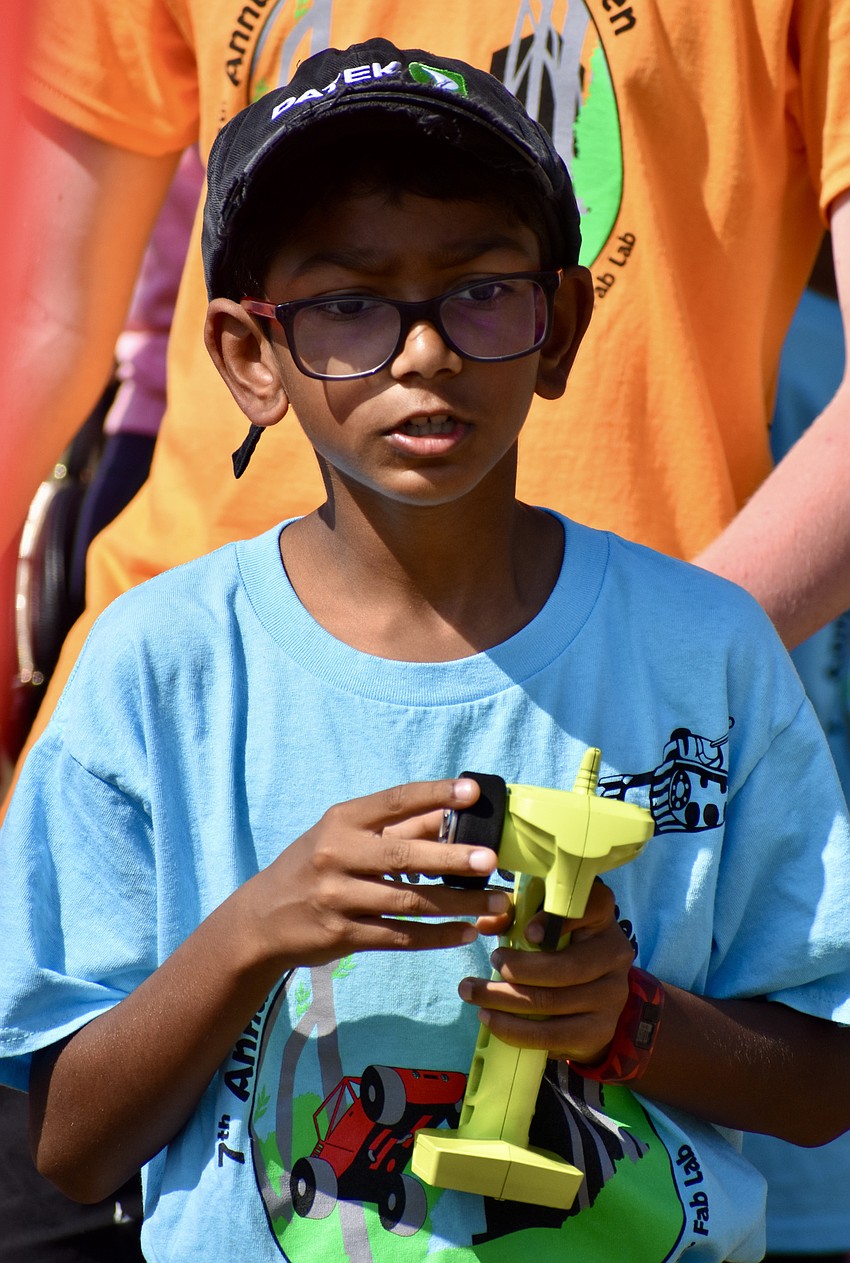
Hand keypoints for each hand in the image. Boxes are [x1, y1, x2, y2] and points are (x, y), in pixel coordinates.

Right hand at [239, 777, 510, 968]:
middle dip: (452, 858)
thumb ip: (394, 828)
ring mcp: (338, 898)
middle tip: (492, 860)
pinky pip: (400, 936)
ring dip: (457, 903)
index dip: (434, 794)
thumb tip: (452, 816)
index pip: (394, 801)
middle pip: (404, 855)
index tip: (473, 793)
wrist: (261, 919)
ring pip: (409, 901)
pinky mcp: (343, 935)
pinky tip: (467, 932)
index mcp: (341, 821)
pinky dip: (437, 936)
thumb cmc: (314, 866)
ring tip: (496, 902)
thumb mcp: (342, 836)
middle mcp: (337, 855)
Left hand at [458, 879, 632, 1063]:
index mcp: (601, 919)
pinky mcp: (600, 1030)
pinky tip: (491, 1020)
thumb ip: (514, 916)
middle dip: (518, 968)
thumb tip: (485, 923)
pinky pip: (553, 1035)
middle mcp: (615, 955)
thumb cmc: (558, 949)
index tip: (527, 933)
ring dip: (504, 999)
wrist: (590, 1000)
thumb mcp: (542, 924)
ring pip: (552, 1002)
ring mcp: (612, 996)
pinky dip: (516, 1030)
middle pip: (566, 967)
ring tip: (473, 993)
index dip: (559, 919)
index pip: (594, 907)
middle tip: (490, 962)